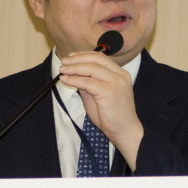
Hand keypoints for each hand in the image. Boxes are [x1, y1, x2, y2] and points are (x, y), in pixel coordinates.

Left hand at [58, 51, 143, 169]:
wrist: (125, 131)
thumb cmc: (112, 116)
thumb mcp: (98, 95)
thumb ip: (89, 84)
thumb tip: (75, 75)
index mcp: (120, 74)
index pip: (100, 58)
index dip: (83, 55)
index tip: (70, 57)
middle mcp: (120, 75)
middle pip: (96, 59)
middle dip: (77, 59)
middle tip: (63, 62)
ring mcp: (116, 82)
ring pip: (91, 68)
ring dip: (74, 68)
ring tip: (63, 70)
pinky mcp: (109, 91)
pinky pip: (88, 82)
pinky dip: (75, 80)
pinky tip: (66, 80)